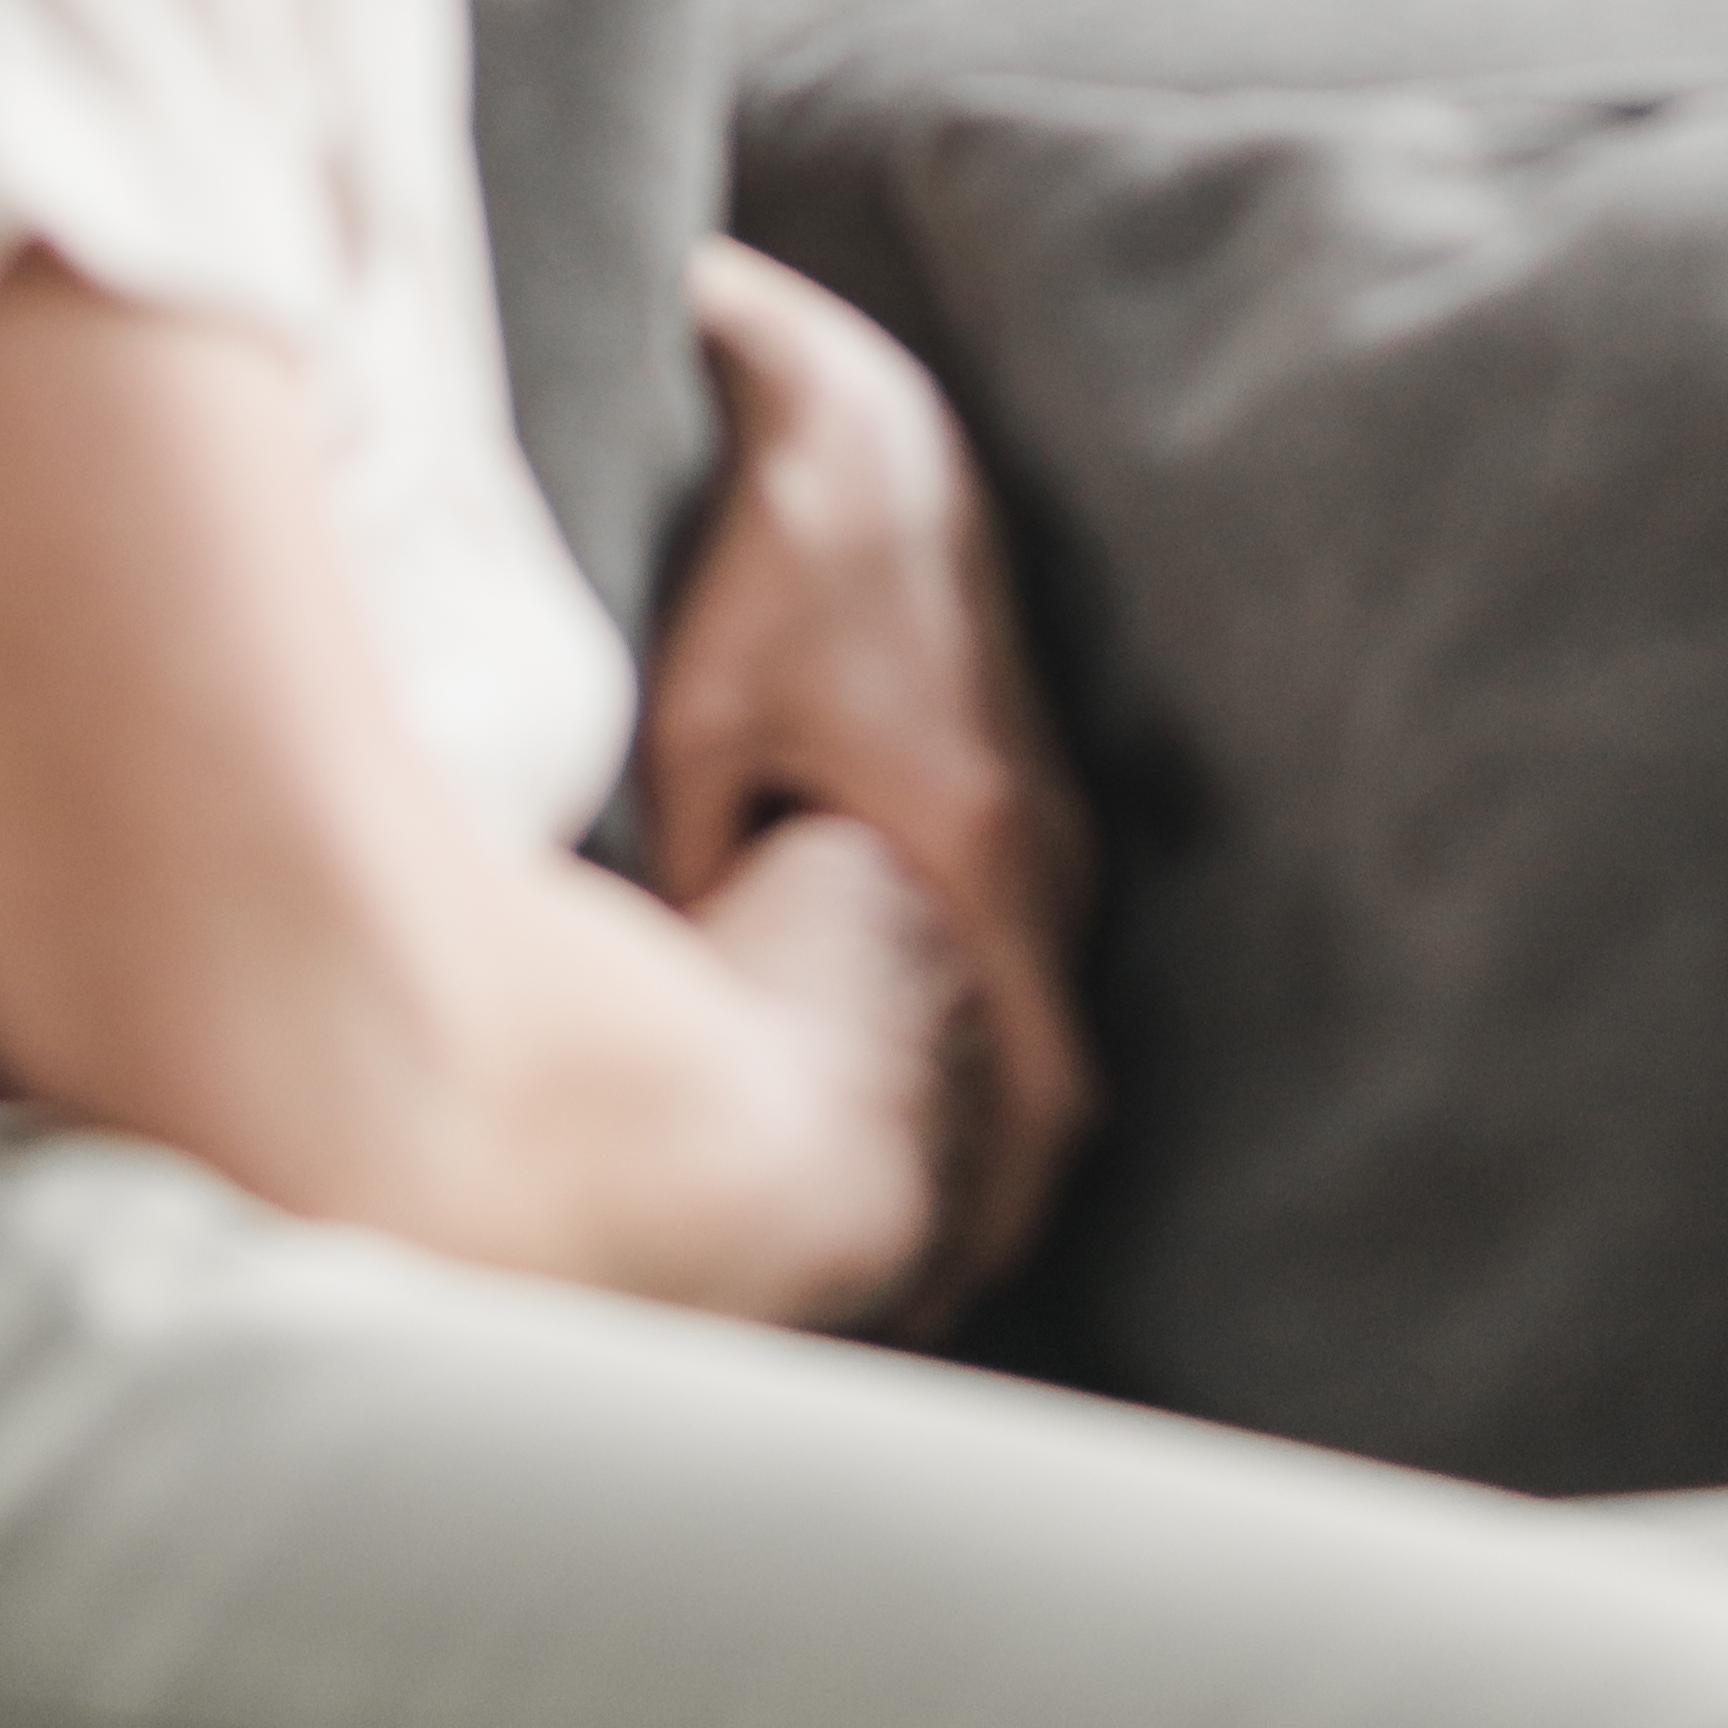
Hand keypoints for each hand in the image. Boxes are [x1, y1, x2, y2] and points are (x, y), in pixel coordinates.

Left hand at [640, 243, 1094, 1309]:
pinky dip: (980, 1033)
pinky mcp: (1018, 783)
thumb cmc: (776, 564)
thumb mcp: (699, 730)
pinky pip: (1018, 949)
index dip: (1010, 1220)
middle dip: (988, 1202)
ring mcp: (1044, 812)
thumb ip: (698, 887)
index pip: (1050, 1096)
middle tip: (895, 1301)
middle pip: (1056, 1084)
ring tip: (890, 1222)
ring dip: (984, 1117)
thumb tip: (671, 1023)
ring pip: (1038, 1016)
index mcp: (978, 844)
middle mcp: (1041, 843)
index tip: (949, 1308)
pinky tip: (895, 1072)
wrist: (862, 420)